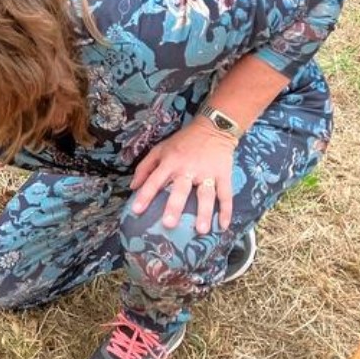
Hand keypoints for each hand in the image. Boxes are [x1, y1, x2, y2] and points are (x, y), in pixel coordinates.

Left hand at [129, 119, 237, 233]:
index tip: (137, 210)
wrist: (214, 127)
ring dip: (204, 213)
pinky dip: (226, 210)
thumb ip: (145, 167)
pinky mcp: (224, 174)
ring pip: (206, 195)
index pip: (155, 180)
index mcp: (171, 162)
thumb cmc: (183, 142)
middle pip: (181, 189)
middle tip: (169, 224)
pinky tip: (223, 226)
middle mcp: (189, 169)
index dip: (145, 194)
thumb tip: (133, 186)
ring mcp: (208, 173)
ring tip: (202, 230)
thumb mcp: (160, 149)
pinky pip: (225, 194)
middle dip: (175, 206)